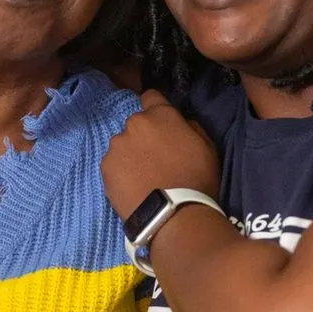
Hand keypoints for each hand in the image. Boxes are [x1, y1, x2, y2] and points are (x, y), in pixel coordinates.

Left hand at [102, 90, 220, 219]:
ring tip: (143, 177)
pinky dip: (121, 171)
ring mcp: (117, 145)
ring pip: (123, 144)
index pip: (151, 96)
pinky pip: (113, 163)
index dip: (155, 108)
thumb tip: (179, 123)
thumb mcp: (207, 147)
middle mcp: (134, 124)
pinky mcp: (106, 167)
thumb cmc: (197, 179)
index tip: (160, 124)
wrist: (173, 215)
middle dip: (144, 136)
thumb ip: (189, 127)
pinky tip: (133, 186)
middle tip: (155, 159)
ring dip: (131, 154)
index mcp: (161, 115)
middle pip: (137, 124)